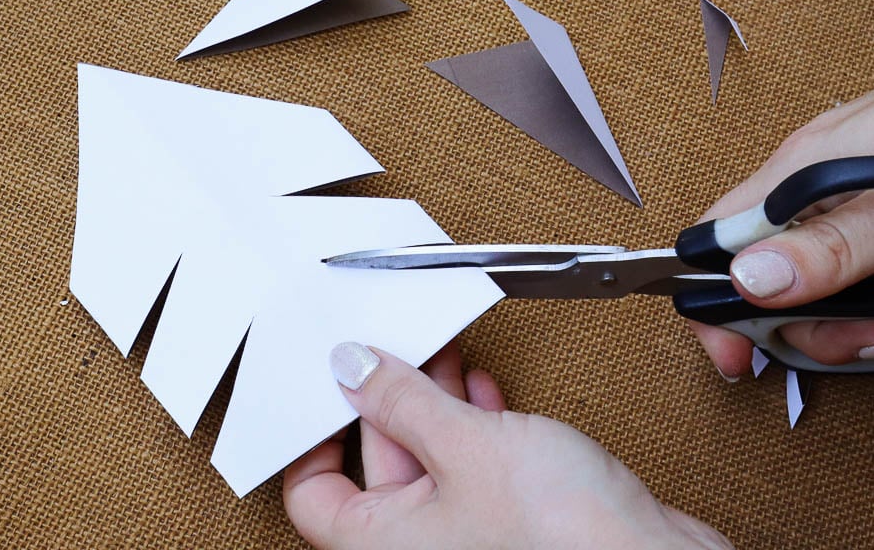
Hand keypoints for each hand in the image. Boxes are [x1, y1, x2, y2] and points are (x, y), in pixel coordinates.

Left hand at [284, 341, 730, 549]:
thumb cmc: (559, 534)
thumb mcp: (464, 444)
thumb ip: (401, 401)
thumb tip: (351, 368)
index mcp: (380, 543)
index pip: (314, 492)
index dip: (314, 434)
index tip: (325, 384)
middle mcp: (418, 545)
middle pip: (375, 462)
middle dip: (385, 398)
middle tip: (390, 344)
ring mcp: (466, 532)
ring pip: (428, 457)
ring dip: (431, 401)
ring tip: (437, 350)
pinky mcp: (510, 517)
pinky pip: (472, 463)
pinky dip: (473, 421)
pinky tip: (480, 386)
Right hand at [691, 49, 873, 376]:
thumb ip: (835, 245)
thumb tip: (748, 280)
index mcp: (804, 175)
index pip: (718, 242)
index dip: (715, 302)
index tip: (737, 356)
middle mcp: (828, 198)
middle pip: (786, 291)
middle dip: (834, 331)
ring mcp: (873, 219)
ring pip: (854, 305)